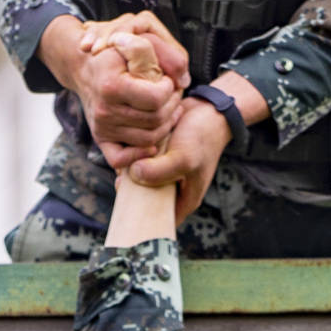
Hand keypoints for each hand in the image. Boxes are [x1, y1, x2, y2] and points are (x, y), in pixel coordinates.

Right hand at [43, 11, 189, 155]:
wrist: (84, 69)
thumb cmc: (111, 54)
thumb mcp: (128, 42)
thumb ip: (148, 51)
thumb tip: (175, 75)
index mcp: (112, 86)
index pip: (155, 98)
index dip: (169, 88)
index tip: (167, 80)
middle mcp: (105, 110)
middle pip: (155, 120)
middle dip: (171, 106)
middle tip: (172, 94)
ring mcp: (102, 127)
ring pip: (148, 139)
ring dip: (165, 125)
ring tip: (169, 109)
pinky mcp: (101, 139)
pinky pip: (121, 159)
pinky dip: (140, 154)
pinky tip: (153, 143)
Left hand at [126, 71, 268, 224]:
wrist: (208, 108)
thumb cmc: (202, 136)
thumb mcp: (183, 157)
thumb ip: (159, 171)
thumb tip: (133, 175)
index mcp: (185, 200)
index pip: (160, 222)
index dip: (142, 219)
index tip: (127, 206)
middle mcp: (175, 190)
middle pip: (147, 203)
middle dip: (133, 193)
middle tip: (122, 180)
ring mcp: (167, 174)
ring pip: (142, 182)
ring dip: (132, 175)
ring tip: (126, 165)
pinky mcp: (160, 159)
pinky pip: (142, 165)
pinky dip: (135, 160)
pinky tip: (129, 152)